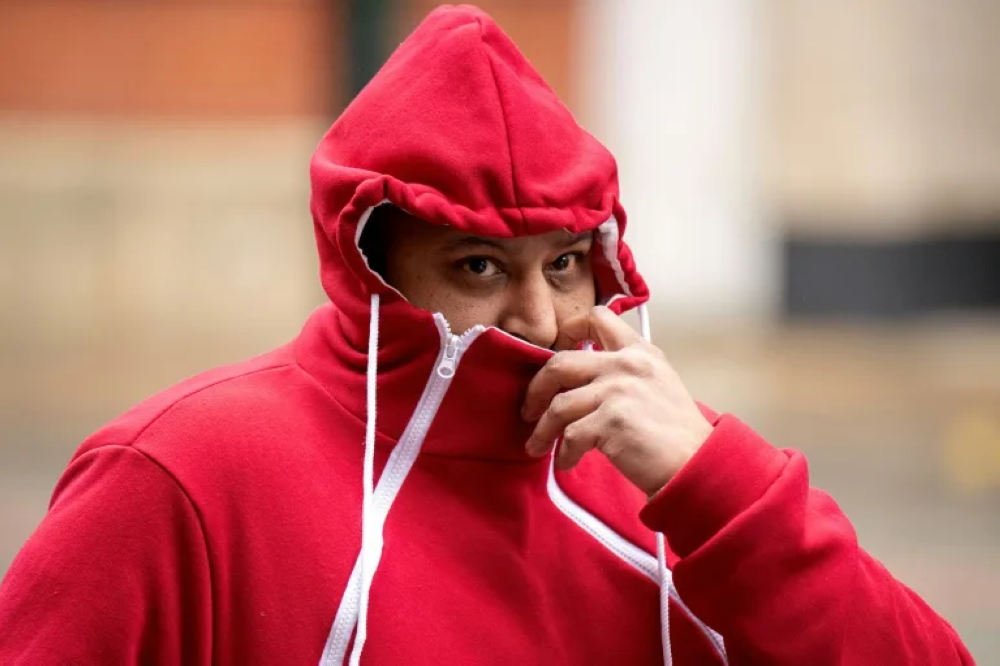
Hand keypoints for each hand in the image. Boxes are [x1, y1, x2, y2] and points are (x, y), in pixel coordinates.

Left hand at [522, 306, 713, 495]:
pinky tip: (566, 462)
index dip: (568, 332)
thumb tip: (578, 377)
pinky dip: (563, 453)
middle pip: (560, 363)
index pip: (597, 317)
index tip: (553, 356)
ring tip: (537, 445)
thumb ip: (624, 370)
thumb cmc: (675, 432)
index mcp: (640, 351)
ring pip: (558, 404)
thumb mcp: (657, 383)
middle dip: (537, 389)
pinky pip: (569, 436)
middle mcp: (628, 364)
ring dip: (542, 430)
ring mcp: (619, 391)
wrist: (696, 464)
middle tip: (529, 409)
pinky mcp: (612, 421)